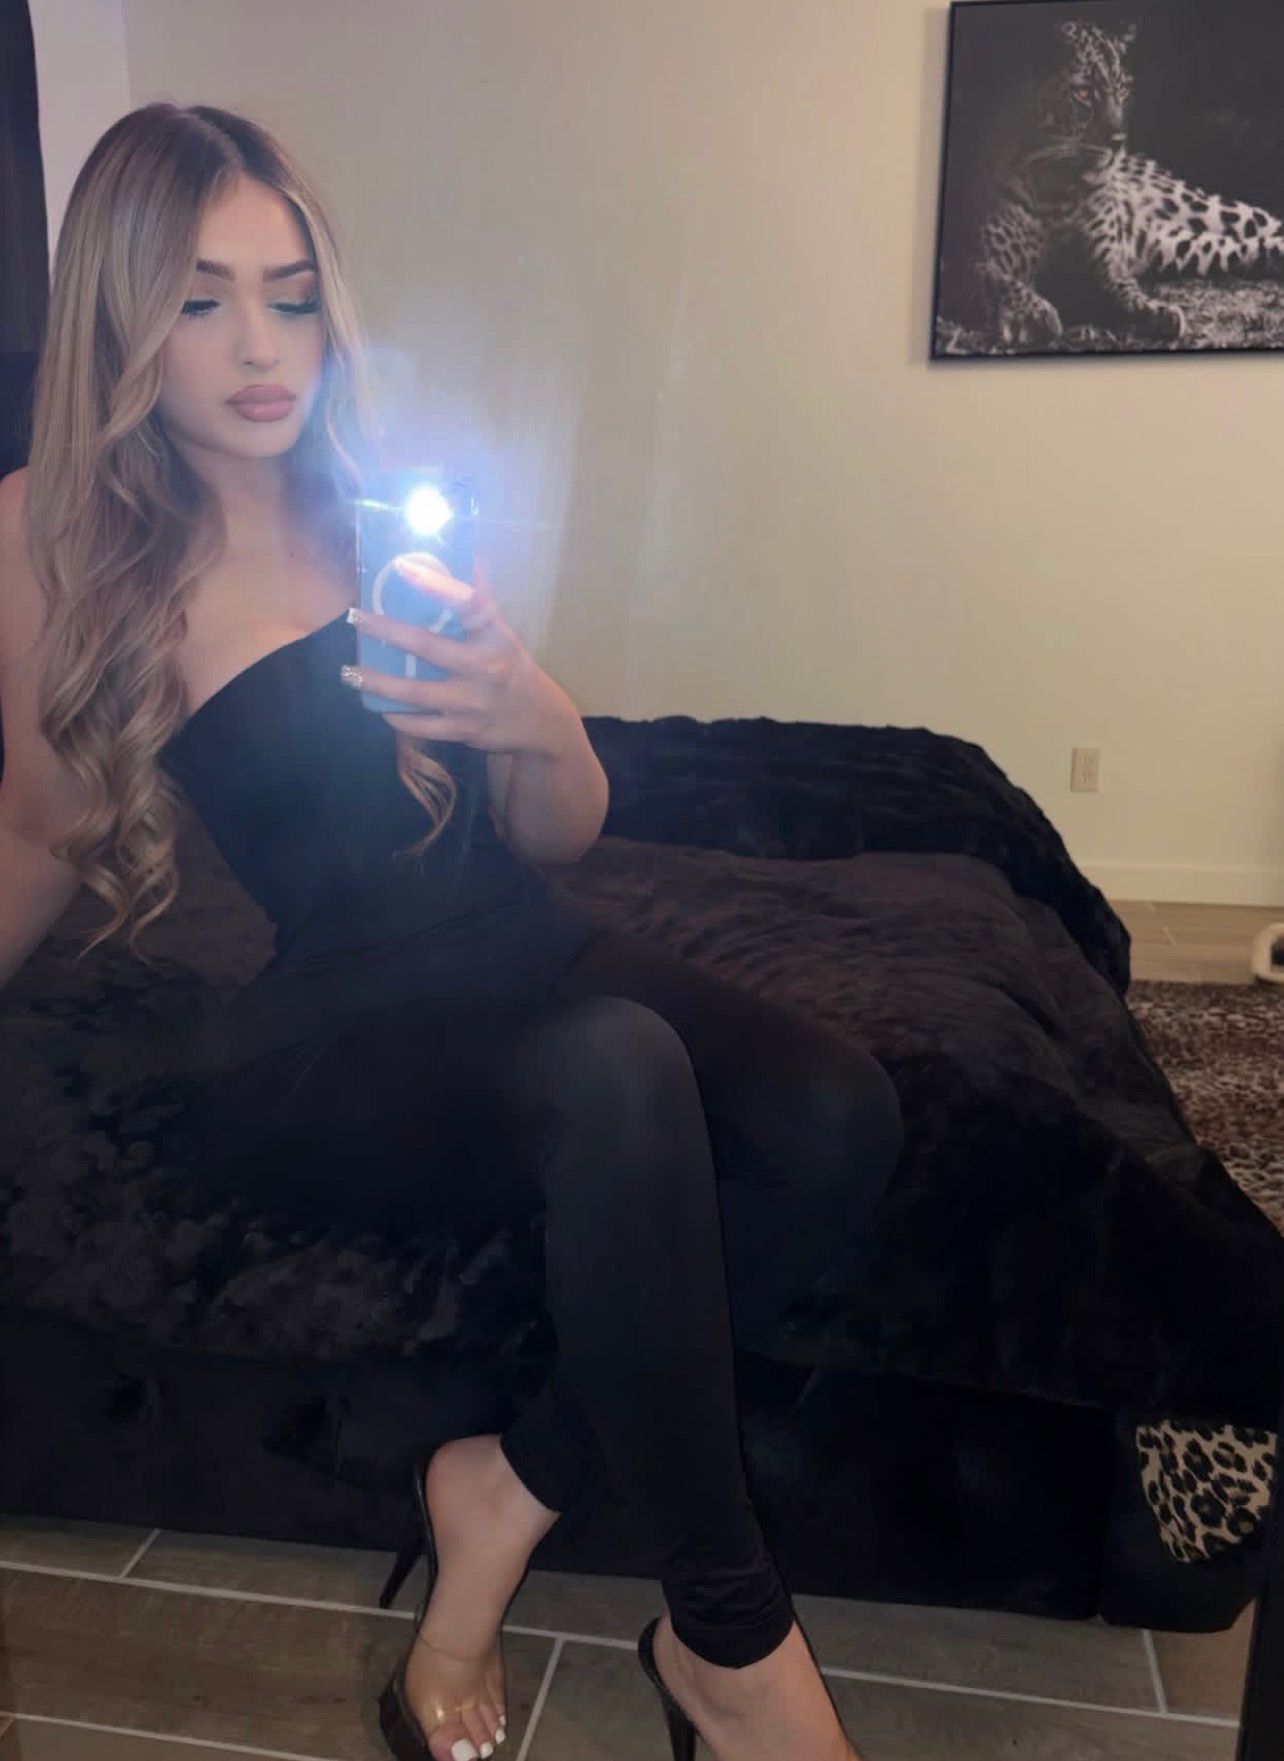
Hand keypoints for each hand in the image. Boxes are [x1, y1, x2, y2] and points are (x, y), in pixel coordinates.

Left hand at [349, 555, 573, 754]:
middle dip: (387, 631)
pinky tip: (378, 706)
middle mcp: (486, 668)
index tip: (403, 567)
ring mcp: (474, 703)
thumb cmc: (513, 667)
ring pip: (416, 693)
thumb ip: (480, 603)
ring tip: (349, 674)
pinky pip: (422, 726)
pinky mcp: (465, 731)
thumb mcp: (503, 634)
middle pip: (429, 647)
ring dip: (378, 683)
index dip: (436, 585)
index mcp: (496, 637)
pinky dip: (396, 716)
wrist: (541, 720)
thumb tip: (467, 556)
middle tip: (355, 618)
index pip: (469, 603)